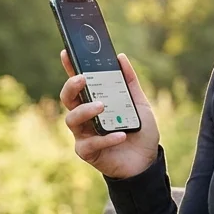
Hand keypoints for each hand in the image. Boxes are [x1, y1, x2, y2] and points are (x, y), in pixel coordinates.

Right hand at [59, 49, 160, 179]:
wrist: (147, 160)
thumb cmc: (140, 131)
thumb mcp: (139, 103)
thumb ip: (129, 82)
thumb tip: (121, 57)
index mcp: (93, 102)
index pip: (78, 83)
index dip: (70, 67)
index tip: (67, 52)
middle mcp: (84, 117)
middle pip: (67, 99)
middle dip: (71, 87)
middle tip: (83, 79)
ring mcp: (83, 134)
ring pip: (72, 119)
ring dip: (86, 111)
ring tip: (102, 106)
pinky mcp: (88, 152)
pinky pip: (91, 144)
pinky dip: (106, 138)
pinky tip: (120, 135)